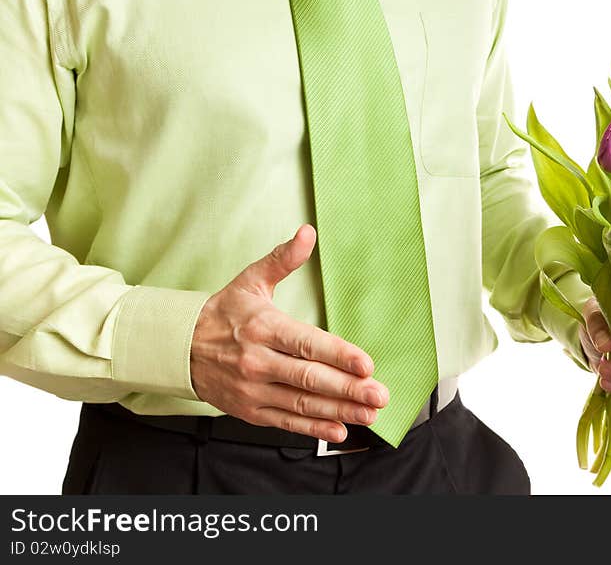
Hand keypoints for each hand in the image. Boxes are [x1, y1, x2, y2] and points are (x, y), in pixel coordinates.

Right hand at [190, 224, 387, 442]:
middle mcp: (258, 361)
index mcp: (263, 328)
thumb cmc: (223, 313)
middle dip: (348, 389)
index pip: (306, 344)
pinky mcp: (250, 410)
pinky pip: (286, 422)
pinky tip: (339, 429)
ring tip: (369, 413)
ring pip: (301, 403)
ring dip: (339, 411)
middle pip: (309, 378)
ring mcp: (253, 389)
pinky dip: (313, 428)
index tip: (366, 364)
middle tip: (379, 395)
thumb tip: (307, 233)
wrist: (178, 347)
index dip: (338, 355)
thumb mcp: (251, 280)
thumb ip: (283, 259)